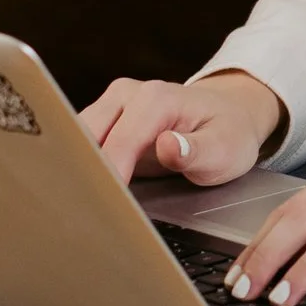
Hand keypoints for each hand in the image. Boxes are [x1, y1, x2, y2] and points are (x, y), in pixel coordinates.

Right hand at [78, 67, 285, 188]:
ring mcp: (113, 104)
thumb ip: (198, 151)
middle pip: (87, 136)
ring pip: (76, 138)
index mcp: (157, 98)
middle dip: (84, 173)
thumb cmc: (229, 133)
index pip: (121, 141)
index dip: (110, 175)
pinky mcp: (106, 119)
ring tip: (80, 204)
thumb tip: (168, 146)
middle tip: (84, 211)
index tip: (105, 205)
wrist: (229, 114)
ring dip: (77, 170)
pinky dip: (81, 166)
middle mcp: (129, 95)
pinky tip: (84, 191)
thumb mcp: (227, 149)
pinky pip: (82, 142)